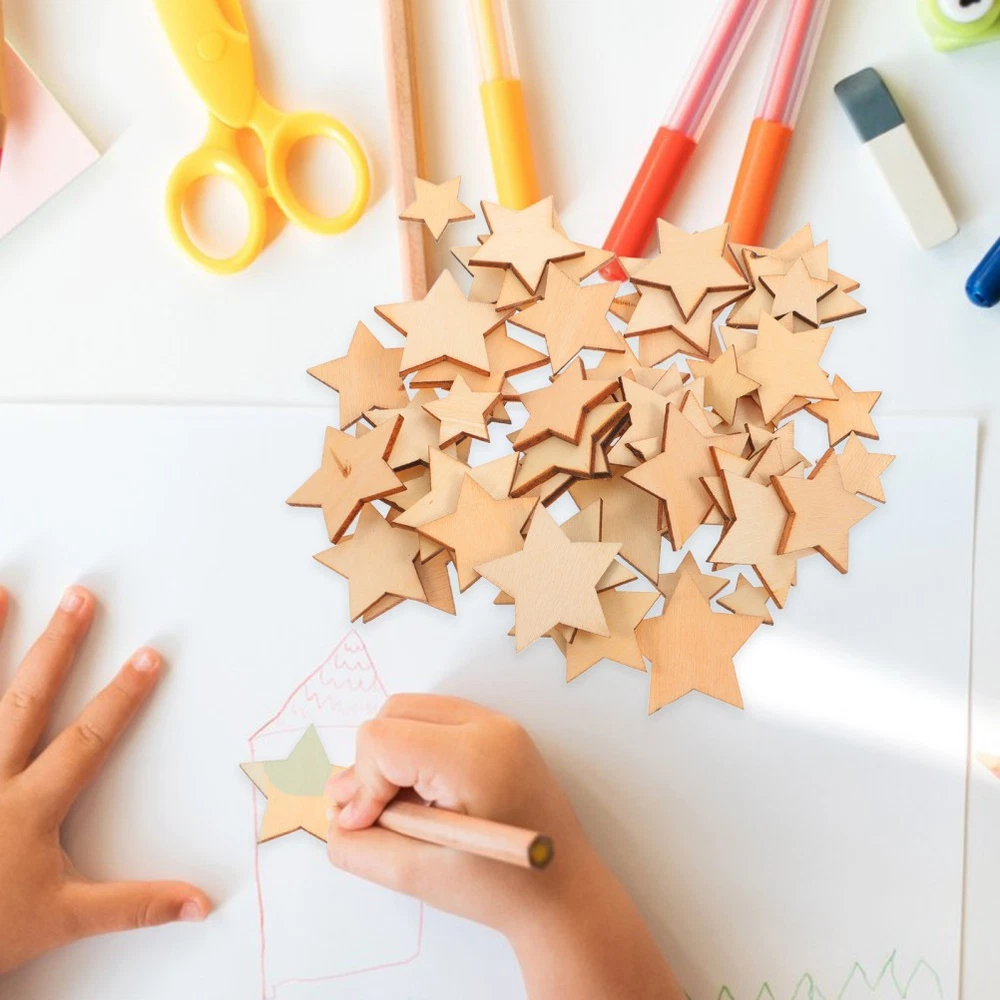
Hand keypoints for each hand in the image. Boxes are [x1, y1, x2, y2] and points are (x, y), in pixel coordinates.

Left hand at [0, 586, 210, 975]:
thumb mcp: (62, 919)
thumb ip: (133, 904)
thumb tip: (200, 903)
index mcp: (30, 806)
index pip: (88, 738)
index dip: (123, 697)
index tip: (148, 658)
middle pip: (29, 699)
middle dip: (59, 647)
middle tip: (79, 600)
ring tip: (0, 595)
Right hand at [326, 694, 681, 999]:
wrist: (564, 894)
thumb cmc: (502, 890)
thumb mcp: (417, 876)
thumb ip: (360, 847)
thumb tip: (335, 816)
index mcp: (473, 757)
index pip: (382, 740)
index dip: (362, 784)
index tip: (367, 825)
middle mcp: (489, 727)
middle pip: (393, 714)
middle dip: (373, 764)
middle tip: (370, 815)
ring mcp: (499, 724)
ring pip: (412, 712)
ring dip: (392, 755)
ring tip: (400, 809)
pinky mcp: (500, 732)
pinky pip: (436, 720)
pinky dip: (416, 751)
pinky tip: (423, 796)